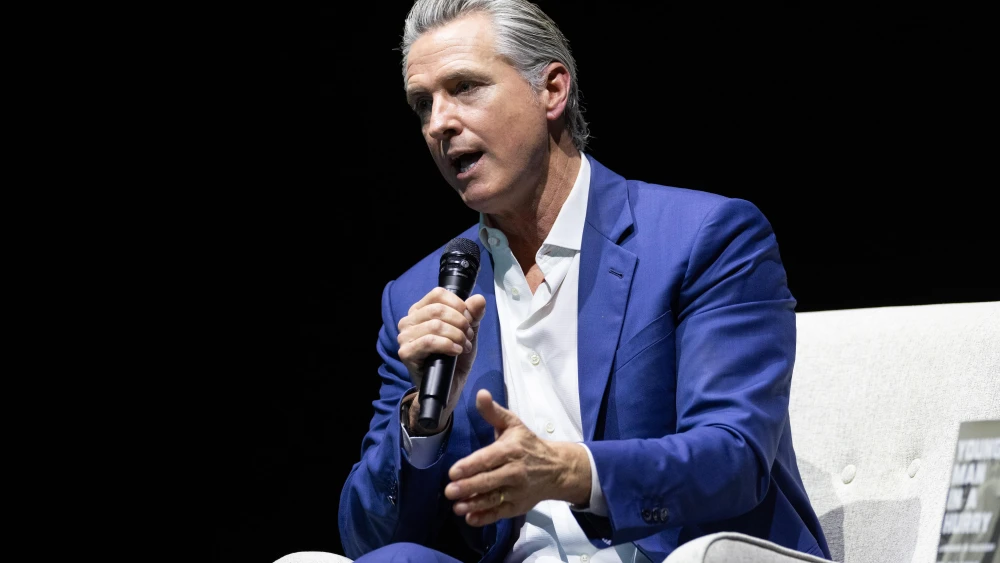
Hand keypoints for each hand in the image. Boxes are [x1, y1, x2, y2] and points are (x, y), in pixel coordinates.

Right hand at [397, 288, 486, 432]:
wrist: (448, 388)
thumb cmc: (454, 358)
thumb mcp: (468, 333)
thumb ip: (473, 315)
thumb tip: (479, 299)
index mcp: (420, 311)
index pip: (438, 294)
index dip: (458, 305)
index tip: (469, 319)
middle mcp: (408, 321)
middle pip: (438, 309)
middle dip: (460, 322)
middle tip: (467, 336)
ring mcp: (404, 337)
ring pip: (435, 325)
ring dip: (456, 335)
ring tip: (463, 345)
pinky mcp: (406, 353)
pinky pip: (429, 341)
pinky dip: (447, 345)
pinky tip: (456, 351)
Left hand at [444, 390, 592, 525]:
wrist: (557, 469)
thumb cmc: (529, 445)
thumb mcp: (513, 424)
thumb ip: (493, 412)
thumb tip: (480, 394)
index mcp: (511, 450)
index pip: (488, 458)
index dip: (470, 466)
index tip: (453, 472)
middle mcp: (515, 471)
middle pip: (489, 480)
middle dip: (468, 487)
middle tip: (449, 491)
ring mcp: (517, 491)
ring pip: (494, 499)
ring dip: (475, 504)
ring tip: (457, 507)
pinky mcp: (518, 506)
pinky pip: (501, 513)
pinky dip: (486, 517)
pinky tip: (471, 519)